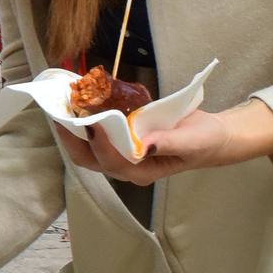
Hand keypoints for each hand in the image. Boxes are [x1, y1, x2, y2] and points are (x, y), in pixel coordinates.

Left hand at [50, 99, 272, 186]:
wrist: (212, 136)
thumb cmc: (204, 142)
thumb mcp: (193, 142)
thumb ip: (169, 144)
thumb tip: (144, 145)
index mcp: (142, 171)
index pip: (112, 162)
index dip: (100, 145)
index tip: (93, 122)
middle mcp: (126, 166)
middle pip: (89, 158)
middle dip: (73, 138)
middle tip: (60, 114)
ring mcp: (121, 153)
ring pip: (88, 146)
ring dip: (73, 128)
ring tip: (62, 105)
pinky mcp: (121, 138)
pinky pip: (97, 132)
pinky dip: (84, 119)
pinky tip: (78, 101)